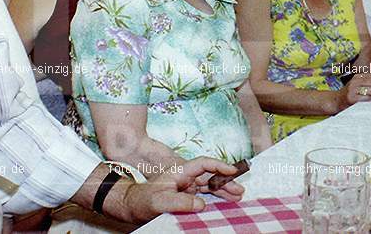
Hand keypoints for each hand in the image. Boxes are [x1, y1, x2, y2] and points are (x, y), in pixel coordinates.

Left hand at [121, 157, 243, 222]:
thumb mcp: (160, 201)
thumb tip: (202, 204)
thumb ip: (181, 201)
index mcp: (180, 172)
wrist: (130, 207)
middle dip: (226, 181)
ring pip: (208, 186)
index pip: (203, 164)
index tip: (233, 171)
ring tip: (237, 196)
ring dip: (223, 190)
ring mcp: (185, 187)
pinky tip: (223, 202)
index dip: (219, 166)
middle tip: (240, 190)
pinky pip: (203, 195)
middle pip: (210, 175)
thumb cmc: (142, 200)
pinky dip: (215, 198)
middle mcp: (184, 177)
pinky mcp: (184, 197)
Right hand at [337, 73, 370, 111]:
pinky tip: (366, 101)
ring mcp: (352, 89)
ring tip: (370, 97)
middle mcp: (355, 81)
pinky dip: (369, 100)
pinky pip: (366, 98)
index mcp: (358, 77)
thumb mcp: (358, 85)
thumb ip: (369, 83)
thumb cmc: (350, 94)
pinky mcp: (351, 98)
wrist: (336, 101)